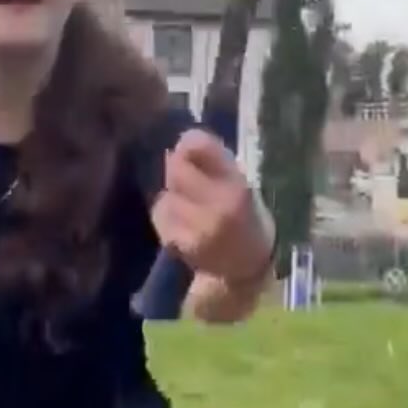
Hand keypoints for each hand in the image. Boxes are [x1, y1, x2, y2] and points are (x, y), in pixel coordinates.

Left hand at [151, 129, 273, 283]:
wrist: (247, 265)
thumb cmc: (245, 217)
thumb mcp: (240, 183)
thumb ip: (214, 161)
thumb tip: (179, 142)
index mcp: (238, 187)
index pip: (199, 145)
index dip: (188, 145)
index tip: (190, 151)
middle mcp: (218, 207)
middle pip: (176, 169)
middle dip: (176, 170)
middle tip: (187, 181)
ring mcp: (197, 229)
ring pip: (165, 195)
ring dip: (172, 196)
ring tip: (189, 206)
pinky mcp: (181, 246)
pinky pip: (161, 217)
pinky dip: (167, 216)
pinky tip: (183, 224)